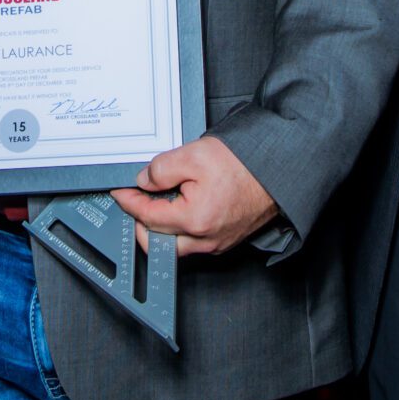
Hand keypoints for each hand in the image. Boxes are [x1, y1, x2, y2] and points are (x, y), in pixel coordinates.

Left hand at [110, 135, 279, 256]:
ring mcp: (216, 243)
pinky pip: (193, 241)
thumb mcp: (194, 156)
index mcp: (194, 220)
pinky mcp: (225, 240)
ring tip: (162, 198)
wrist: (278, 170)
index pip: (146, 216)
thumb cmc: (245, 164)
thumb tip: (144, 181)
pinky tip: (183, 203)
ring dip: (161, 225)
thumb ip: (161, 169)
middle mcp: (205, 239)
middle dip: (141, 219)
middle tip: (138, 197)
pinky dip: (181, 226)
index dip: (128, 200)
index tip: (120, 191)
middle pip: (156, 240)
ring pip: (174, 244)